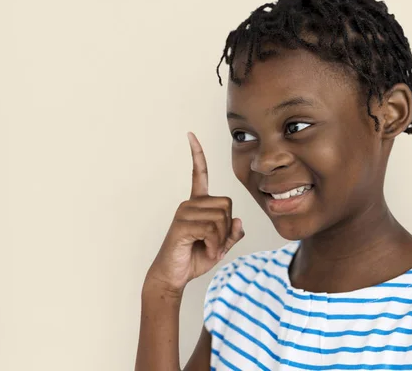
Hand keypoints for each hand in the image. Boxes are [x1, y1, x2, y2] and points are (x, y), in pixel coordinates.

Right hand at [145, 132, 244, 294]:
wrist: (173, 275)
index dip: (197, 154)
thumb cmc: (194, 258)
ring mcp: (184, 213)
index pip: (199, 174)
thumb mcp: (220, 246)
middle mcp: (190, 203)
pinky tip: (206, 251)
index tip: (191, 135)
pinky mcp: (182, 225)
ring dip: (221, 239)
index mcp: (198, 204)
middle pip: (227, 205)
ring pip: (221, 218)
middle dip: (227, 228)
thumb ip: (232, 233)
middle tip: (216, 244)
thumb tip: (239, 220)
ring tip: (208, 248)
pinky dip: (214, 245)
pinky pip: (211, 229)